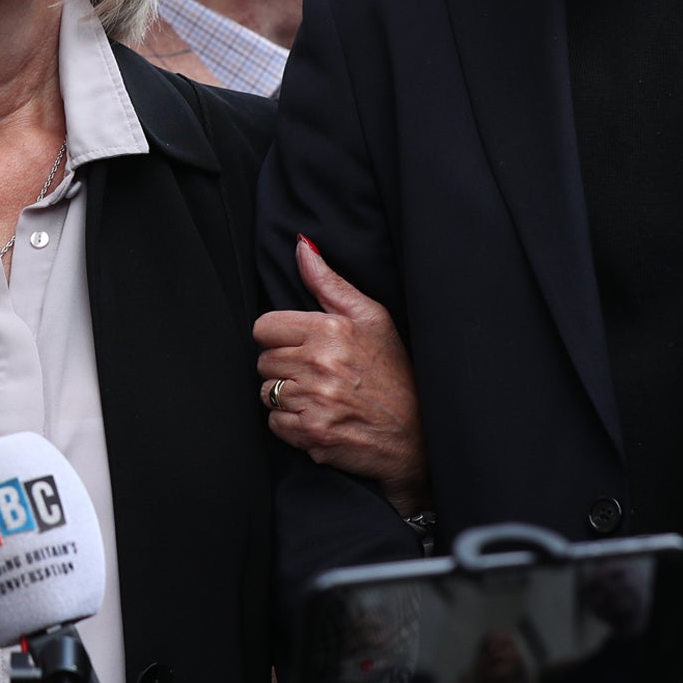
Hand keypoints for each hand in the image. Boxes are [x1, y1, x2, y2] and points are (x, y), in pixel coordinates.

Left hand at [255, 236, 429, 516]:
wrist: (419, 436)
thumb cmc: (396, 373)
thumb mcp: (372, 317)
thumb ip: (328, 282)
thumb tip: (301, 246)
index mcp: (330, 330)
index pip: (264, 328)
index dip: (279, 338)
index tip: (301, 347)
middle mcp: (319, 364)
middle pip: (263, 361)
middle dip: (285, 368)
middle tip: (318, 375)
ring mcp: (315, 401)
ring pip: (266, 393)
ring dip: (287, 398)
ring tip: (321, 397)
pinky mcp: (312, 433)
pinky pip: (275, 423)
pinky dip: (292, 425)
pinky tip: (321, 419)